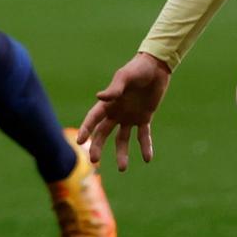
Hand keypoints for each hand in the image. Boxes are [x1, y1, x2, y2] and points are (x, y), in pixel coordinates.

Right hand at [78, 52, 171, 171]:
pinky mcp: (144, 118)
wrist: (157, 67)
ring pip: (122, 139)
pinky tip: (147, 159)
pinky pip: (143, 135)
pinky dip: (145, 146)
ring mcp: (129, 116)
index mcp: (109, 102)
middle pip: (103, 133)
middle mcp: (116, 112)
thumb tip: (99, 97)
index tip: (79, 141)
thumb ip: (114, 88)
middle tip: (94, 161)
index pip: (93, 119)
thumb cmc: (138, 69)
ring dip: (121, 153)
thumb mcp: (125, 77)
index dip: (86, 129)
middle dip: (98, 146)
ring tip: (122, 168)